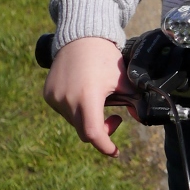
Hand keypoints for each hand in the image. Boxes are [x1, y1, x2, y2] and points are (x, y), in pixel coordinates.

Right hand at [44, 36, 133, 157]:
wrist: (81, 37)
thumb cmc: (105, 57)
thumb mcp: (123, 79)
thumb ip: (133, 99)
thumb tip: (141, 115)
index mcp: (87, 97)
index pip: (93, 133)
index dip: (105, 146)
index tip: (115, 152)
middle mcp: (67, 100)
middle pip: (84, 130)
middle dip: (101, 130)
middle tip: (116, 118)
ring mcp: (55, 98)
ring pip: (73, 121)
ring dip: (87, 118)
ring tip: (98, 99)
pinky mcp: (48, 94)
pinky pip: (63, 110)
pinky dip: (75, 109)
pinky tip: (84, 92)